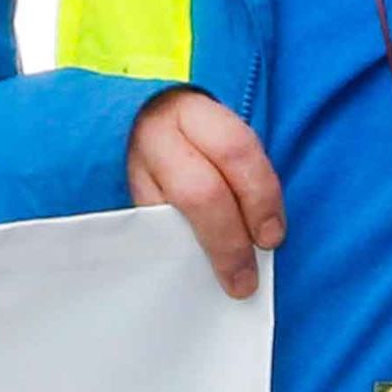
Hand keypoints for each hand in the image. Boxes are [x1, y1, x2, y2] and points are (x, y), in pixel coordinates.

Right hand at [127, 89, 282, 298]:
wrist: (145, 127)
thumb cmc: (201, 144)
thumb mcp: (224, 140)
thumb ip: (243, 177)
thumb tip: (264, 238)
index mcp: (194, 113)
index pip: (235, 150)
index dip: (260, 197)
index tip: (272, 238)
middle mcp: (157, 136)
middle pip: (199, 191)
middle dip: (228, 240)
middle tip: (245, 277)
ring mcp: (131, 166)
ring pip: (167, 214)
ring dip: (199, 252)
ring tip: (224, 278)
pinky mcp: (119, 195)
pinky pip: (147, 230)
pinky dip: (175, 254)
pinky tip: (194, 268)